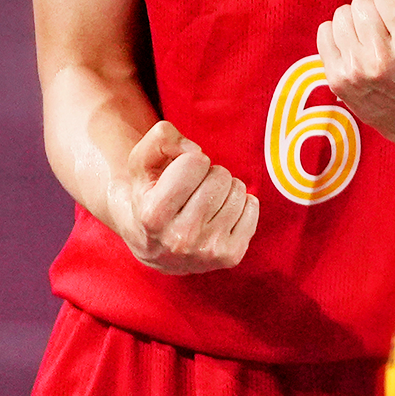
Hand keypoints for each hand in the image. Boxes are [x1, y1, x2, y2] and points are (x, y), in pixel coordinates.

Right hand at [108, 120, 258, 273]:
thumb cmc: (150, 194)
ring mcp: (208, 251)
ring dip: (225, 188)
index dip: (190, 160)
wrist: (154, 246)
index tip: (179, 175)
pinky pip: (253, 207)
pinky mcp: (231, 257)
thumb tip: (195, 149)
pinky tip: (220, 213)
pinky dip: (241, 203)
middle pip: (220, 177)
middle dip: (209, 174)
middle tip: (194, 189)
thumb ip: (161, 138)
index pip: (195, 162)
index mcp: (153, 216)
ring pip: (238, 191)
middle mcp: (180, 239)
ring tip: (206, 201)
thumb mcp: (141, 162)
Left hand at [316, 0, 394, 151]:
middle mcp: (382, 61)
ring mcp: (356, 73)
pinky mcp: (337, 81)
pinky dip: (339, 34)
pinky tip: (356, 48)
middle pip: (361, 1)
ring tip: (372, 38)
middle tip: (387, 28)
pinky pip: (324, 32)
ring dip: (356, 19)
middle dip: (374, 8)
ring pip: (341, 14)